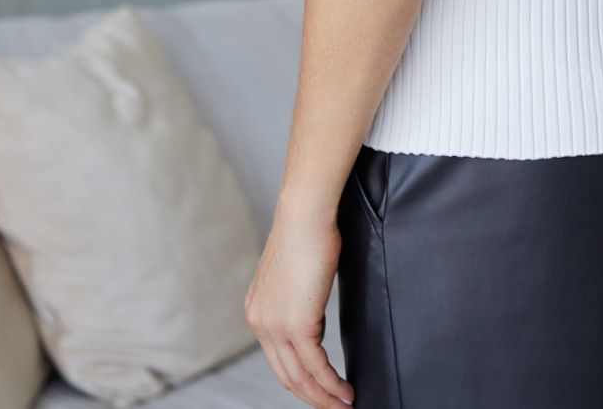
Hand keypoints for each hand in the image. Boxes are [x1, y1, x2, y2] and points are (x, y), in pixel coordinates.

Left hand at [244, 202, 353, 406]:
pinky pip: (316, 367)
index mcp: (257, 311)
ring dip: (325, 397)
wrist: (306, 213)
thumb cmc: (307, 230)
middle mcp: (260, 322)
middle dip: (312, 398)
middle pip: (286, 376)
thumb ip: (298, 296)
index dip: (299, 380)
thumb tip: (313, 309)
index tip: (320, 390)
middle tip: (334, 408)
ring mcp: (276, 326)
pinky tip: (346, 391)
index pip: (277, 358)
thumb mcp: (294, 270)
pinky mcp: (298, 324)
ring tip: (345, 406)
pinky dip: (332, 384)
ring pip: (300, 378)